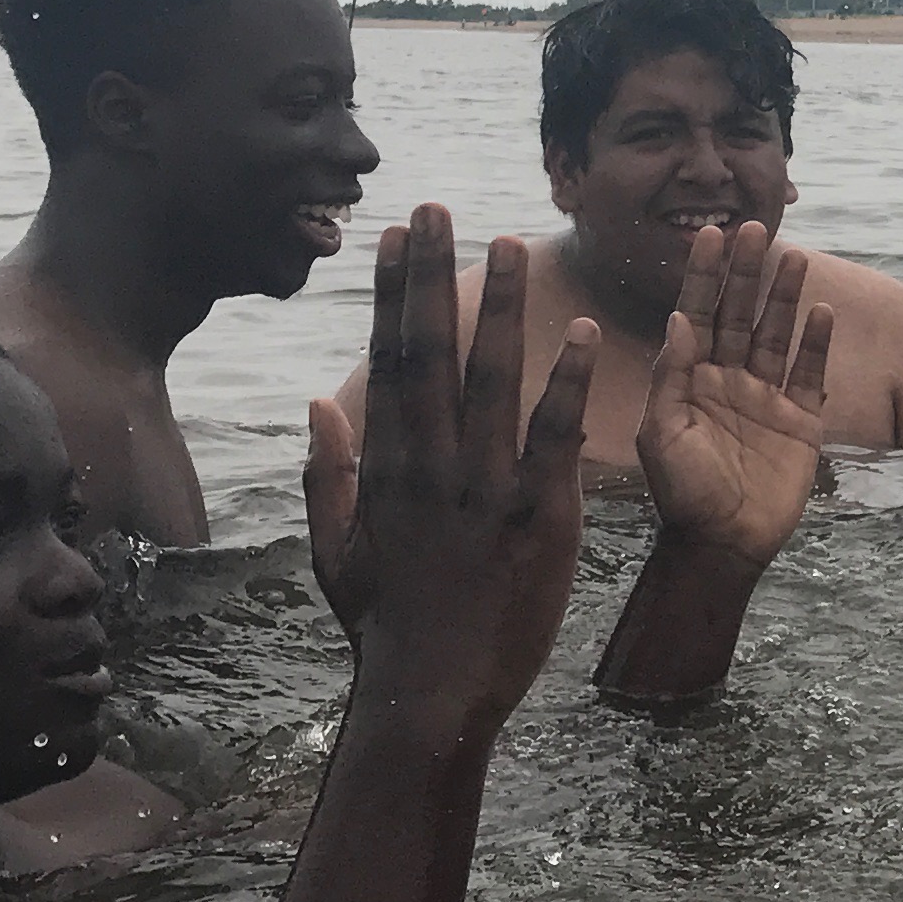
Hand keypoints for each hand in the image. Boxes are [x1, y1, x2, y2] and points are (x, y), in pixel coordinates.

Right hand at [304, 207, 597, 713]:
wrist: (434, 693)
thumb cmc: (386, 627)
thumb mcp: (335, 552)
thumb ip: (327, 476)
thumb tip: (318, 405)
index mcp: (385, 468)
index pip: (387, 361)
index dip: (390, 293)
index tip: (393, 236)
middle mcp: (430, 466)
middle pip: (431, 351)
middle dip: (433, 275)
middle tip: (440, 208)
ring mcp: (485, 488)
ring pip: (491, 380)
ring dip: (500, 308)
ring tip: (508, 243)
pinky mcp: (539, 517)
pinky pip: (555, 437)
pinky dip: (568, 382)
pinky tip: (583, 331)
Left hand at [637, 220, 835, 569]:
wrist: (723, 543)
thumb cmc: (682, 493)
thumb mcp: (661, 434)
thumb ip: (670, 377)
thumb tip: (678, 319)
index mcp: (690, 378)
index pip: (697, 313)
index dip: (704, 275)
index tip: (710, 233)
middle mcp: (728, 379)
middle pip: (739, 313)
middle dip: (746, 271)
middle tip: (755, 227)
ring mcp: (766, 397)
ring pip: (777, 334)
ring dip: (785, 296)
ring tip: (797, 257)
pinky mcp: (801, 421)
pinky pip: (811, 374)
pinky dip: (818, 344)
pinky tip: (824, 312)